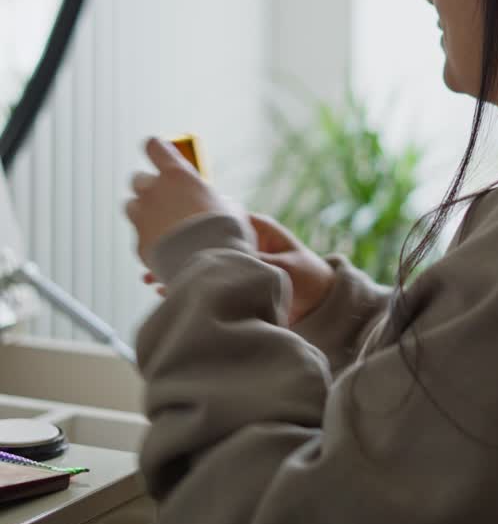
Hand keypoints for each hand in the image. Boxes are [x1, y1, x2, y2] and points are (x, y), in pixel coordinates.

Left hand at [124, 137, 257, 270]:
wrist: (210, 269)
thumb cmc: (228, 235)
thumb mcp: (231, 209)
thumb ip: (216, 200)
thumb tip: (217, 204)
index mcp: (177, 175)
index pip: (154, 146)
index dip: (157, 149)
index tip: (160, 154)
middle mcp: (154, 192)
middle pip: (138, 179)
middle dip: (150, 188)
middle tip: (167, 200)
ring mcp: (142, 218)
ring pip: (132, 206)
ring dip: (144, 212)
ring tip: (165, 226)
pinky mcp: (139, 244)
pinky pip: (140, 237)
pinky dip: (150, 241)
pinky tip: (169, 250)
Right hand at [141, 210, 334, 326]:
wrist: (321, 300)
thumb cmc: (309, 275)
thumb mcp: (285, 266)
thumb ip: (259, 262)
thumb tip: (235, 260)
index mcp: (254, 228)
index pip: (217, 222)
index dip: (194, 227)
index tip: (174, 234)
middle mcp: (240, 243)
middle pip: (201, 242)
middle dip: (178, 249)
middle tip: (151, 255)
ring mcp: (234, 263)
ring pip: (199, 262)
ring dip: (177, 268)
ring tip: (149, 276)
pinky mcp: (232, 282)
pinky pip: (204, 281)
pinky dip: (187, 284)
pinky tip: (165, 291)